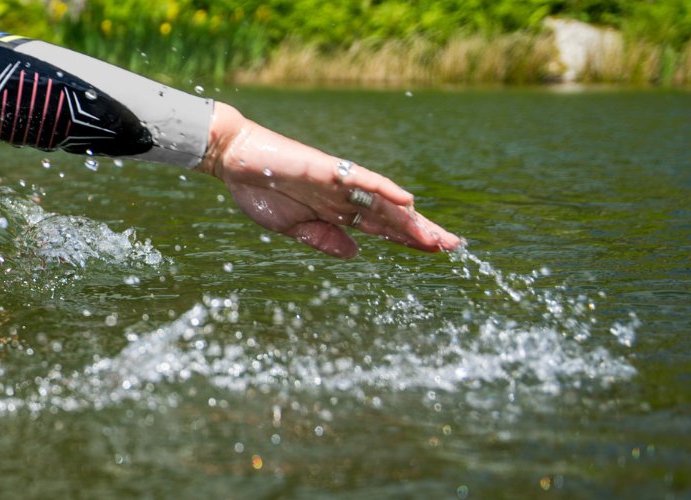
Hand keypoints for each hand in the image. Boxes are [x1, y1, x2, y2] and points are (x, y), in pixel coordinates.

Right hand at [200, 104, 460, 257]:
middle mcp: (347, 197)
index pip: (383, 228)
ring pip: (386, 203)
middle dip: (422, 232)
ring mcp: (341, 183)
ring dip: (413, 219)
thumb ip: (324, 240)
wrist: (235, 161)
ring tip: (438, 236)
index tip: (436, 251)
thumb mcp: (294, 229)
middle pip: (393, 217)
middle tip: (454, 246)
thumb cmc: (259, 192)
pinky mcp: (329, 170)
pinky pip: (364, 180)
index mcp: (338, 212)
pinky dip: (387, 190)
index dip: (410, 239)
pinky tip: (408, 200)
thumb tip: (356, 254)